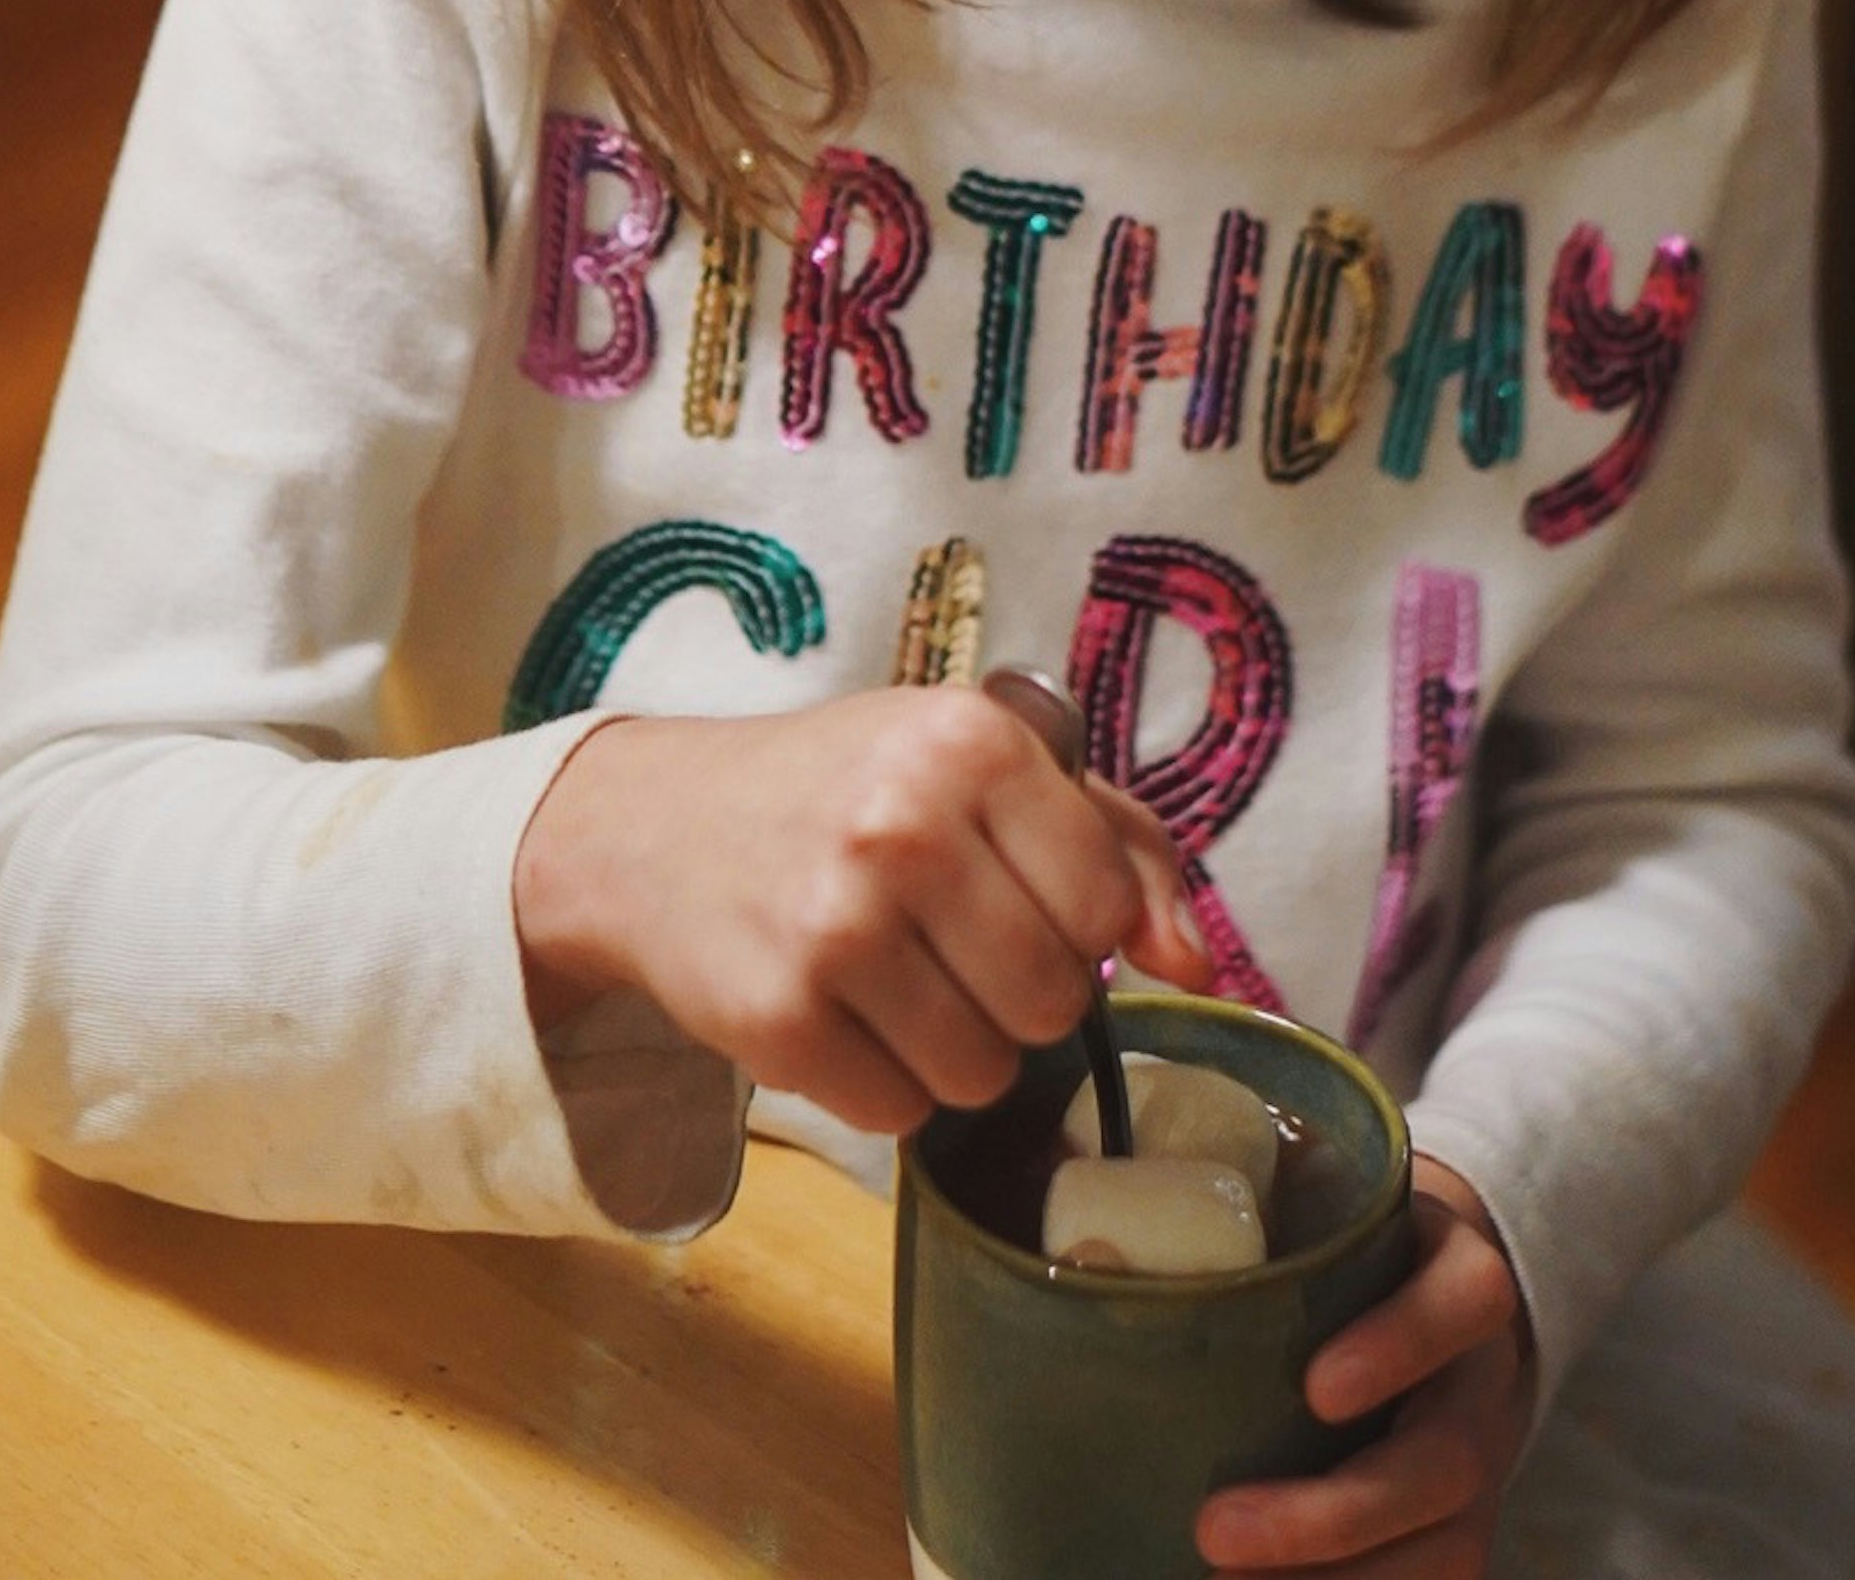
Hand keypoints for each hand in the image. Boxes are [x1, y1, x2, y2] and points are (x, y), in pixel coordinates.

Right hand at [511, 686, 1212, 1137]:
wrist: (655, 827)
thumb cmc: (846, 790)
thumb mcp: (980, 767)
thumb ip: (1118, 847)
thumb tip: (1198, 967)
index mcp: (972, 742)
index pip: (1106, 904)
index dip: (1076, 924)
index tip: (1020, 900)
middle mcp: (905, 825)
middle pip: (1054, 1000)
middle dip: (1018, 994)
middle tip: (952, 948)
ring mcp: (837, 925)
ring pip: (985, 1073)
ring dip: (954, 1049)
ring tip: (898, 983)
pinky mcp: (780, 1016)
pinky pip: (899, 1113)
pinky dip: (882, 1084)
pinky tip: (842, 1013)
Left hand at [1195, 1158, 1533, 1573]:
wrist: (1446, 1298)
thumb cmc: (1357, 1241)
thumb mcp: (1333, 1198)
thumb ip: (1256, 1210)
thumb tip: (1089, 1253)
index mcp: (1459, 1279)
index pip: (1460, 1303)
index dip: (1400, 1347)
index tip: (1315, 1388)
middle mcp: (1480, 1382)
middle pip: (1445, 1461)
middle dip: (1332, 1513)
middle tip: (1214, 1529)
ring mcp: (1481, 1469)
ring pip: (1444, 1547)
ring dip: (1334, 1579)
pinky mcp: (1458, 1530)